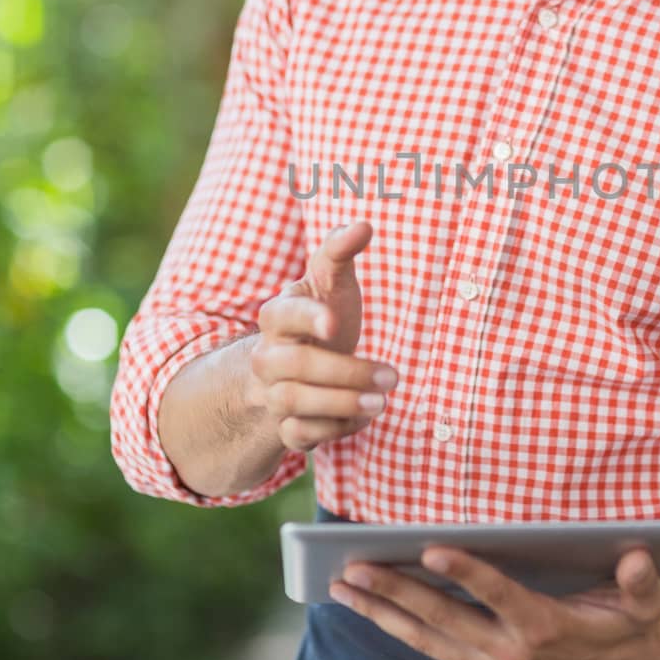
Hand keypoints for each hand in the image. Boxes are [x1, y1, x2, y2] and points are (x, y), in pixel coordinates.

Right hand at [247, 219, 398, 453]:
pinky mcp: (285, 425)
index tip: (335, 324)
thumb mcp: (330, 281)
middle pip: (296, 366)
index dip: (306, 318)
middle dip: (345, 372)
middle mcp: (267, 356)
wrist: (299, 367)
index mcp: (277, 316)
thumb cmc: (323, 314)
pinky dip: (334, 429)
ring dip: (342, 404)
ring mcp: (272, 392)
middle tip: (393, 375)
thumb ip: (341, 251)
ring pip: (295, 403)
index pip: (282, 314)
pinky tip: (362, 416)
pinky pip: (301, 435)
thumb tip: (363, 224)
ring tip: (382, 402)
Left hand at [330, 545, 659, 659]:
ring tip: (342, 586)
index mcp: (545, 627)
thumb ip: (642, 580)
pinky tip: (368, 605)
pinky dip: (397, 626)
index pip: (497, 595)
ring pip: (426, 638)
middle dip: (396, 591)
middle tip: (354, 566)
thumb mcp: (646, 600)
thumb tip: (638, 557)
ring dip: (381, 612)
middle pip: (444, 618)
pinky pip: (432, 647)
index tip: (431, 550)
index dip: (465, 573)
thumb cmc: (630, 622)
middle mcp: (511, 653)